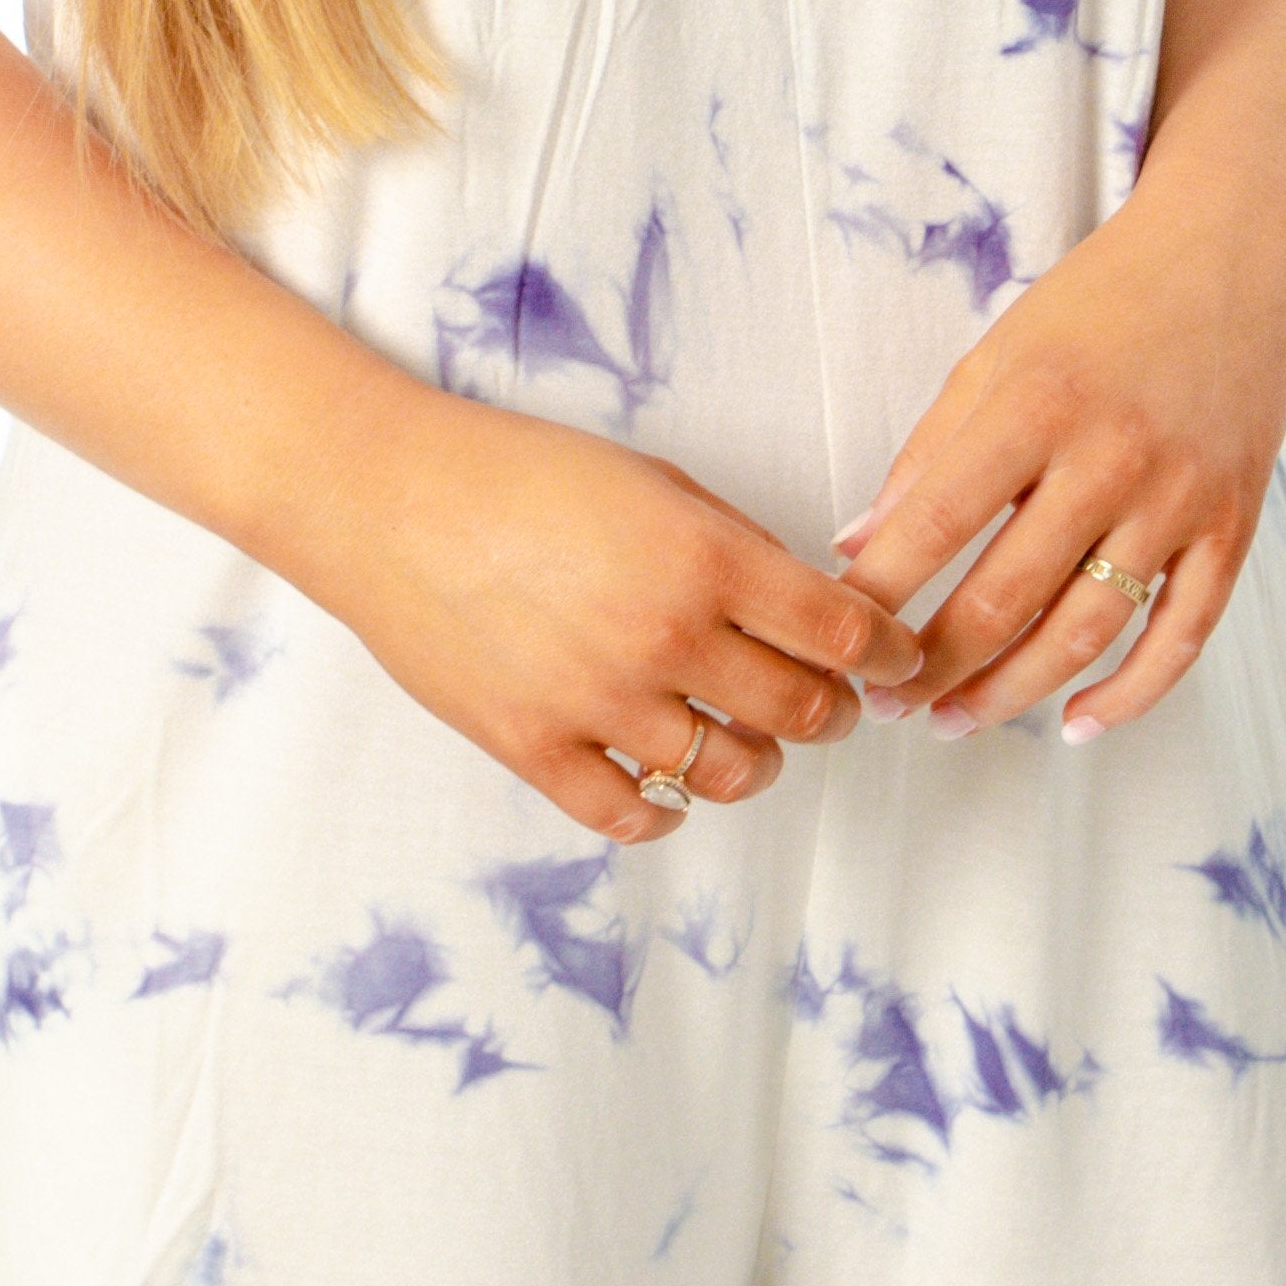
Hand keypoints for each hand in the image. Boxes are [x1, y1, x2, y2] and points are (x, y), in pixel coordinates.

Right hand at [285, 390, 925, 840]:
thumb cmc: (518, 472)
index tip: (897, 658)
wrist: (387, 500)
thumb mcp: (652, 479)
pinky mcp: (536, 750)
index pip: (840, 631)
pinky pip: (635, 813)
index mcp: (702, 558)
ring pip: (731, 774)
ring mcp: (598, 704)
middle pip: (801, 712)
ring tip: (749, 740)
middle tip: (832, 701)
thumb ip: (736, 545)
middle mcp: (663, 638)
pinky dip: (670, 809)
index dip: (887, 652)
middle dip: (834, 710)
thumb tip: (811, 604)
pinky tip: (671, 784)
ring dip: (758, 762)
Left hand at [834, 175, 1285, 742]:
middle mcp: (1111, 459)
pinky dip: (1129, 695)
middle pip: (1006, 598)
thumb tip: (858, 546)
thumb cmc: (1099, 305)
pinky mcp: (1232, 528)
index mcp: (1037, 405)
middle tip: (883, 703)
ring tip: (951, 721)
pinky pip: (1180, 638)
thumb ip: (929, 452)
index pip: (936, 524)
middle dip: (932, 665)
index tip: (839, 636)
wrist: (1237, 259)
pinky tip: (1076, 725)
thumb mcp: (997, 356)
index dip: (880, 594)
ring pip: (1085, 633)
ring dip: (1009, 693)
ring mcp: (1179, 501)